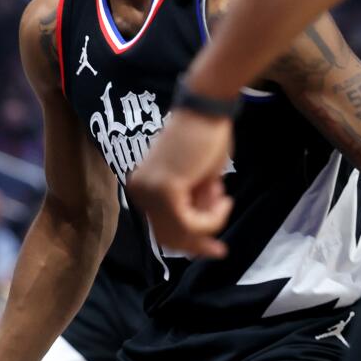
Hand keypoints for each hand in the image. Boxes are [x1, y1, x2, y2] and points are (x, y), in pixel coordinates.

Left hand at [128, 109, 234, 257]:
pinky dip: (212, 217)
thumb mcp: (196, 182)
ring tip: (220, 195)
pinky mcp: (165, 190)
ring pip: (182, 232)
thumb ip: (191, 205)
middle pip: (168, 238)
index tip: (215, 250)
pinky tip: (221, 195)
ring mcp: (149, 191)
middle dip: (198, 244)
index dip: (188, 244)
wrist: (206, 110)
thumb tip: (197, 234)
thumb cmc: (204, 139)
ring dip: (210, 221)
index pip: (161, 230)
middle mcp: (139, 191)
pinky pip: (191, 223)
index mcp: (141, 187)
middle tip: (221, 250)